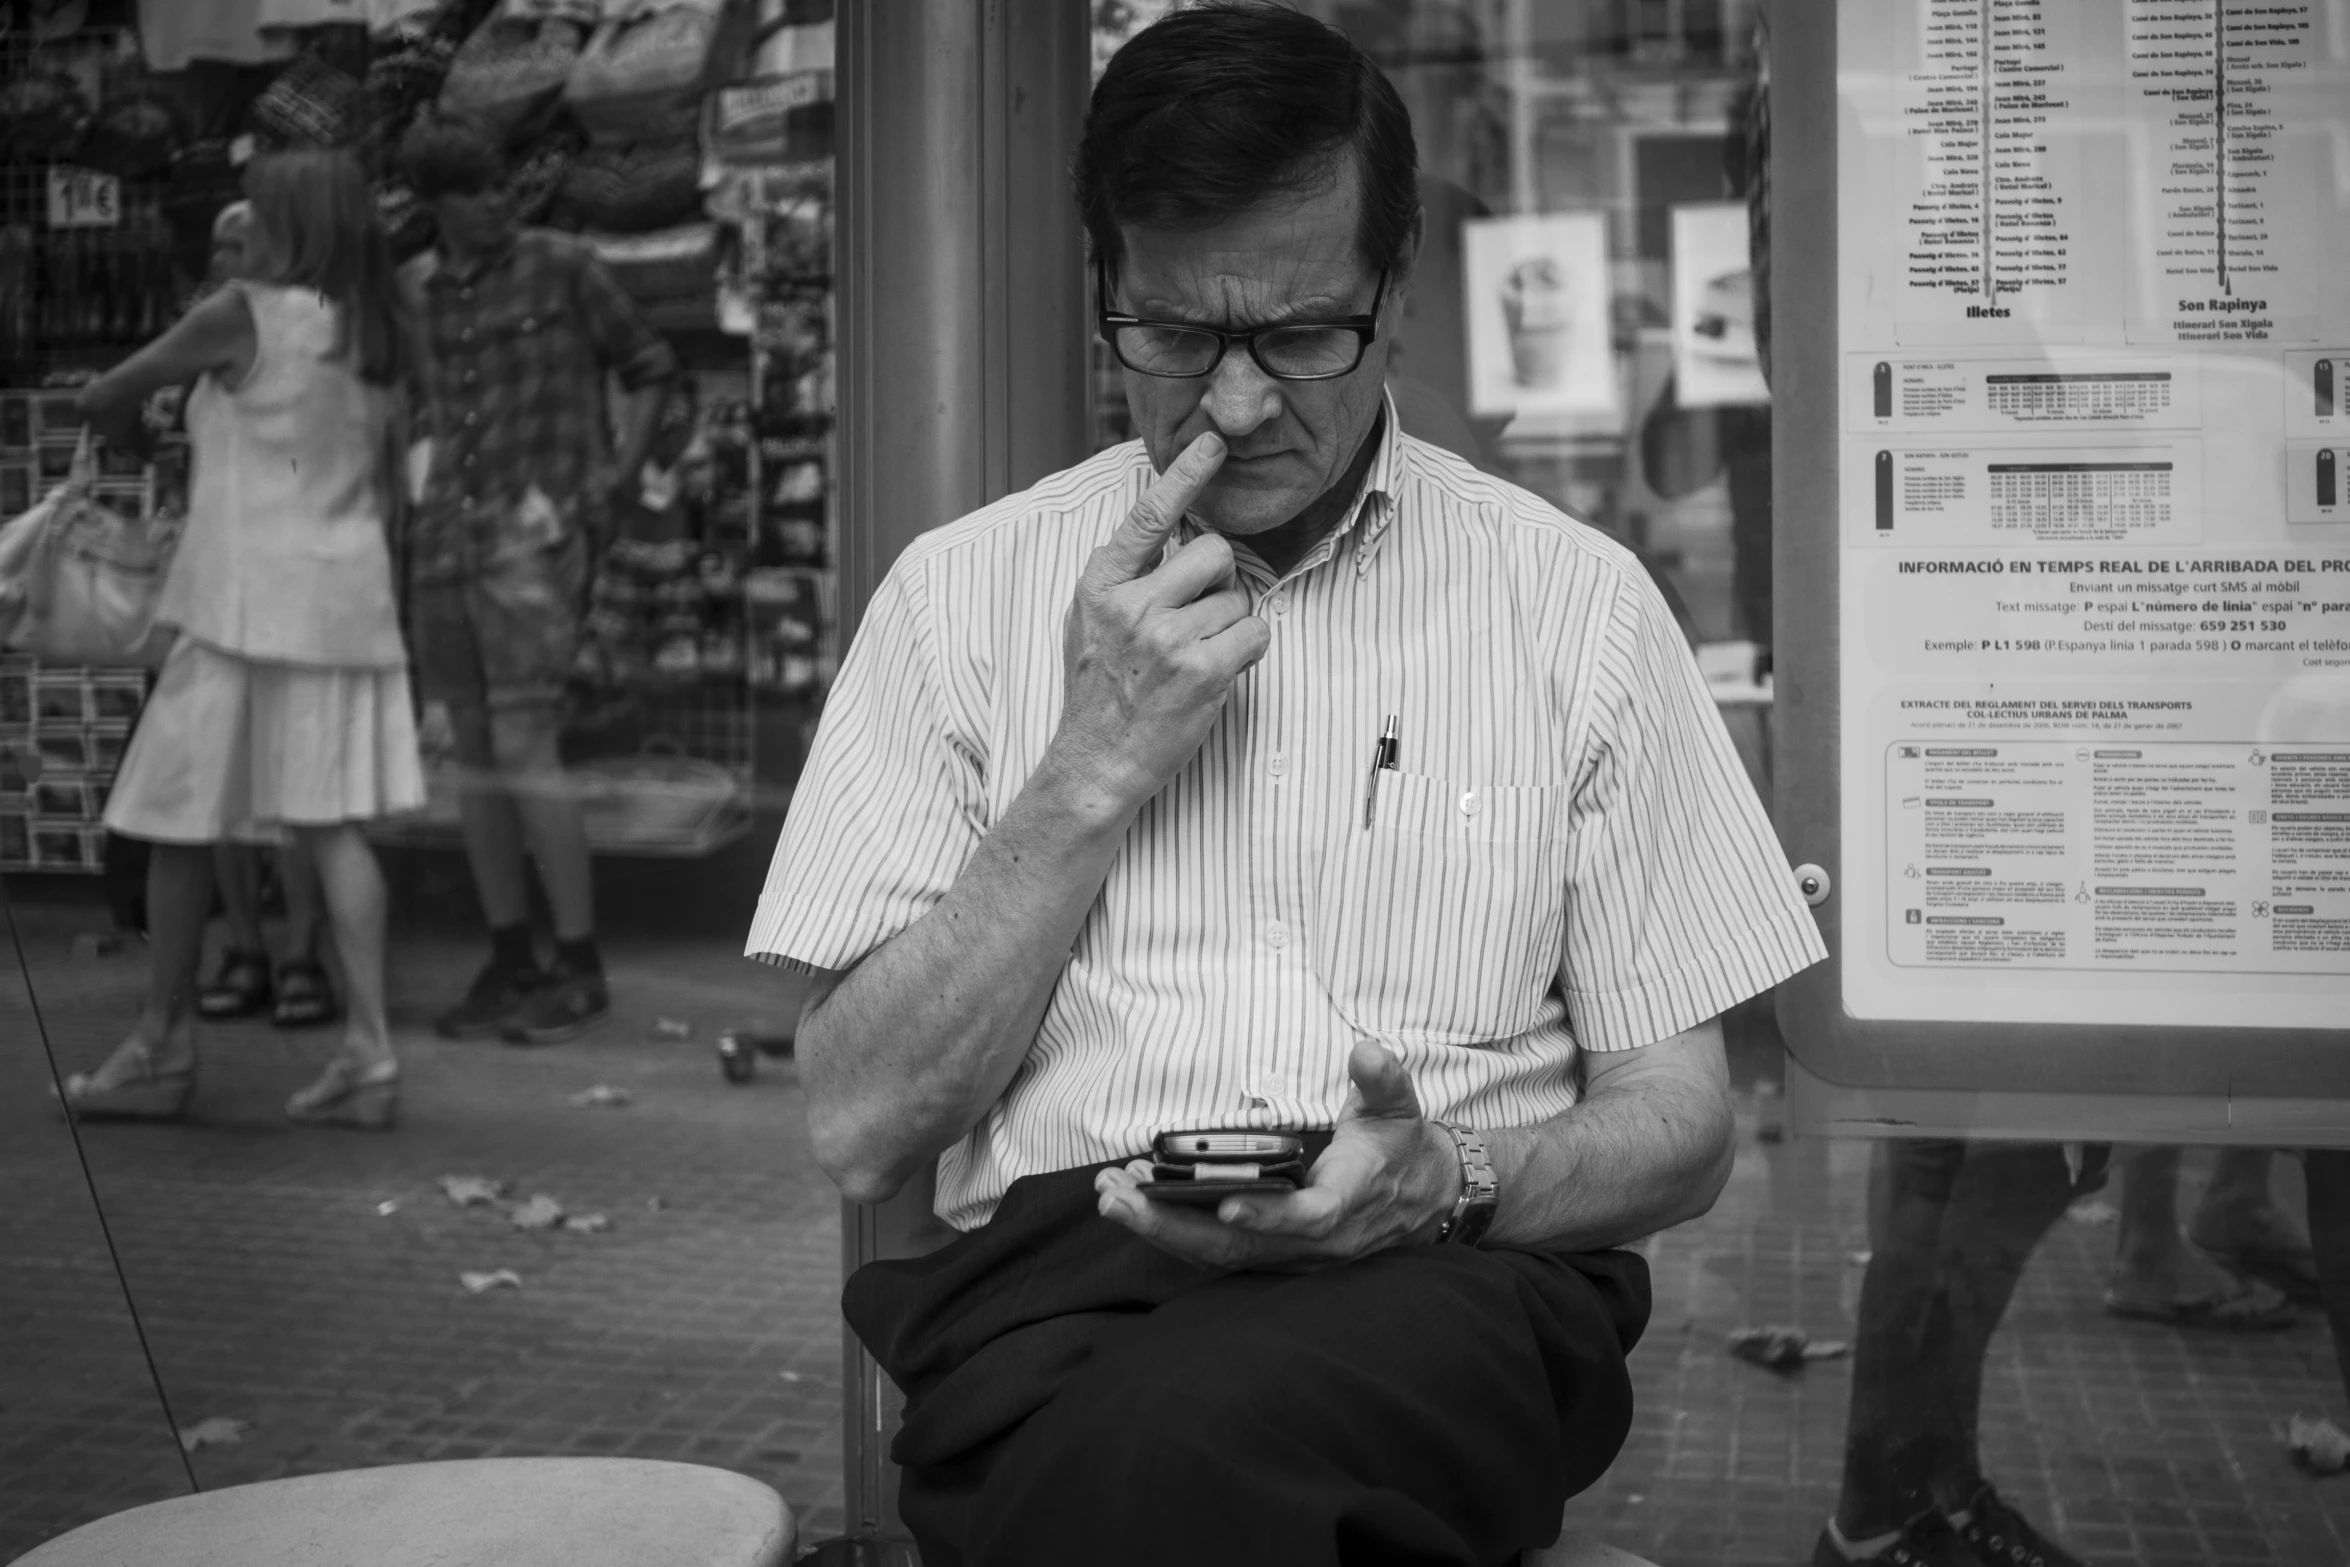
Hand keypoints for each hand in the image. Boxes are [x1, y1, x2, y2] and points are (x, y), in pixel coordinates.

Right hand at [1051, 431, 1270, 810]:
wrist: (1096, 763)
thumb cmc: (1098, 692)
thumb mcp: (1089, 622)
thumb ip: (1123, 577)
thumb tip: (1167, 530)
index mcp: (1102, 585)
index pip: (1150, 516)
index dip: (1186, 474)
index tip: (1215, 443)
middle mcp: (1133, 605)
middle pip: (1213, 552)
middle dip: (1220, 579)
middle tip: (1200, 614)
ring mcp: (1167, 639)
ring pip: (1238, 599)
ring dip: (1230, 625)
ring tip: (1196, 656)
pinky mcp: (1201, 672)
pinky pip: (1255, 634)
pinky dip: (1248, 650)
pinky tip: (1218, 669)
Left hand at [1095, 1038, 1463, 1271]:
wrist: (1424, 1200)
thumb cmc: (1401, 1151)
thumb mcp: (1400, 1109)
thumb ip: (1383, 1080)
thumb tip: (1368, 1052)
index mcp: (1348, 1203)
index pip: (1307, 1218)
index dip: (1268, 1215)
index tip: (1225, 1203)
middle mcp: (1315, 1242)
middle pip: (1237, 1246)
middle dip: (1171, 1226)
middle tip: (1116, 1197)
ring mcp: (1289, 1255)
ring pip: (1217, 1254)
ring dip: (1159, 1227)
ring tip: (1110, 1194)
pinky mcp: (1271, 1254)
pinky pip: (1215, 1250)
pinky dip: (1172, 1228)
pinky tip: (1134, 1198)